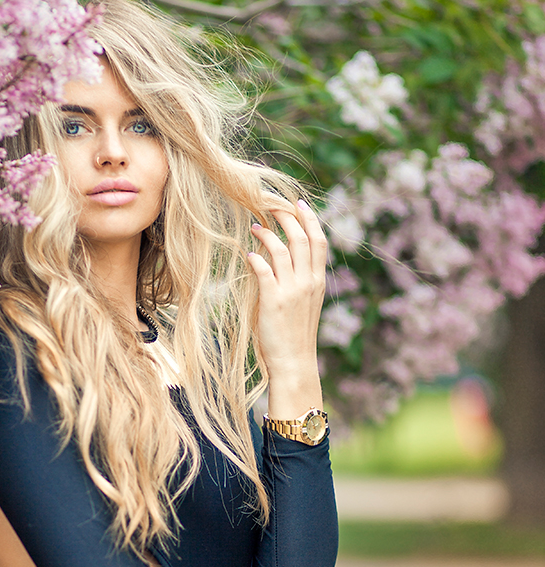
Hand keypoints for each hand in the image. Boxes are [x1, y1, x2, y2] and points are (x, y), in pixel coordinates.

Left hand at [247, 200, 326, 415]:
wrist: (294, 363)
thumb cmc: (295, 335)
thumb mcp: (305, 303)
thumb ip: (300, 281)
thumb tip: (284, 259)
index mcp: (318, 281)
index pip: (318, 241)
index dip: (309, 219)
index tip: (298, 203)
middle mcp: (308, 282)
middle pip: (301, 238)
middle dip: (286, 216)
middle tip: (270, 205)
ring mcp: (292, 291)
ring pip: (282, 250)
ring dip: (267, 234)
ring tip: (254, 225)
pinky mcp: (273, 301)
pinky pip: (265, 270)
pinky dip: (256, 257)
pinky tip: (248, 253)